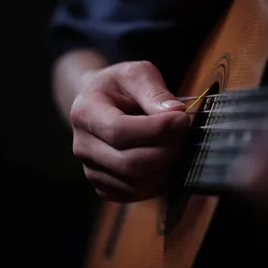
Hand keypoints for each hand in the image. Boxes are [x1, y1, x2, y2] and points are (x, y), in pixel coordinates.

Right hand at [69, 61, 189, 200]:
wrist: (101, 104)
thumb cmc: (120, 86)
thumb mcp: (137, 73)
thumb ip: (155, 91)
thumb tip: (175, 113)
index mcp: (84, 112)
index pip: (119, 131)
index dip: (156, 130)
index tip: (183, 119)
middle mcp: (82, 146)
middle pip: (128, 163)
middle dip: (165, 151)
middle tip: (185, 133)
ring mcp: (91, 170)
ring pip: (135, 183)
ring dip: (165, 167)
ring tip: (177, 144)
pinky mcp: (104, 186)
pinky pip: (135, 194)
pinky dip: (158, 181)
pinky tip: (165, 160)